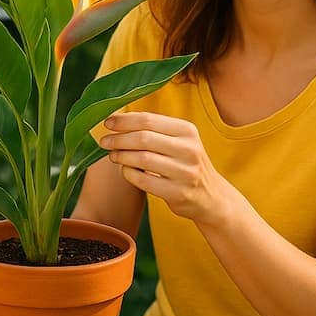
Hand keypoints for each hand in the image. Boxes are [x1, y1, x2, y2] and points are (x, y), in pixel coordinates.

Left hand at [100, 112, 239, 226]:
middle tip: (104, 142)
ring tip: (113, 155)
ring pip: (141, 159)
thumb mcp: (180, 141)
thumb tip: (117, 118)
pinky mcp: (177, 193)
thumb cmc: (185, 163)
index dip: (123, 121)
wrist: (210, 196)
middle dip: (118, 139)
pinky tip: (125, 170)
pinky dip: (129, 174)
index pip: (148, 119)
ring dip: (121, 156)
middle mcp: (189, 149)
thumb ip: (154, 130)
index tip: (107, 122)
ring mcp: (184, 172)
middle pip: (143, 138)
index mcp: (187, 130)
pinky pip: (143, 181)